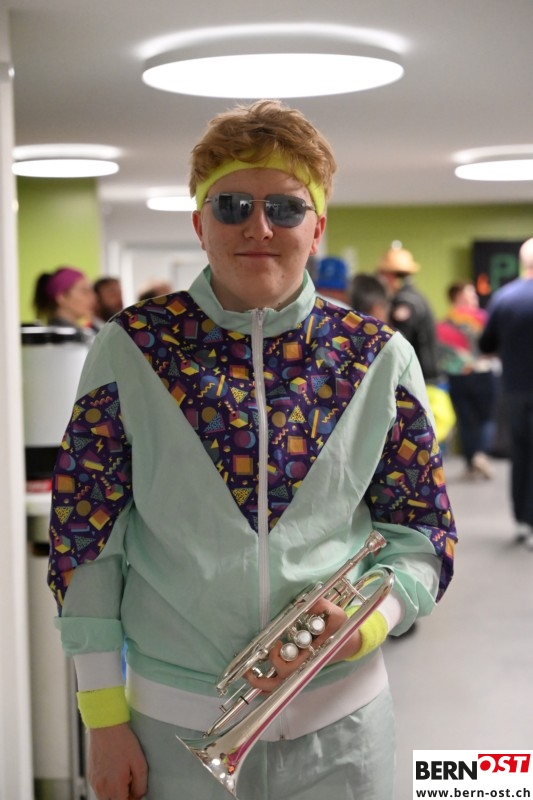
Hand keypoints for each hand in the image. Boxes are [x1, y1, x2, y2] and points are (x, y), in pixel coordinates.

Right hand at [87, 723, 147, 799]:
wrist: (105, 726)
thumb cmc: (123, 742)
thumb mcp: (140, 762)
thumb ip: (140, 785)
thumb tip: (138, 795)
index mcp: (115, 786)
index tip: (136, 793)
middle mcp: (102, 787)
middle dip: (123, 797)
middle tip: (131, 785)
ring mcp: (94, 781)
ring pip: (104, 797)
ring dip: (114, 792)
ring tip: (123, 776)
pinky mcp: (90, 774)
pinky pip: (99, 788)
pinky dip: (107, 785)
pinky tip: (114, 771)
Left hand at [244, 598, 361, 692]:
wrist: (350, 642)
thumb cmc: (341, 628)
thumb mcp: (335, 613)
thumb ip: (320, 606)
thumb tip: (303, 603)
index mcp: (312, 655)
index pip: (291, 665)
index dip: (278, 658)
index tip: (275, 644)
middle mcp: (305, 665)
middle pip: (281, 682)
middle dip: (264, 679)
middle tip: (250, 670)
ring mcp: (301, 670)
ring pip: (280, 687)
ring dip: (262, 684)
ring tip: (247, 675)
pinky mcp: (298, 669)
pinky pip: (281, 683)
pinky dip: (267, 685)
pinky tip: (256, 678)